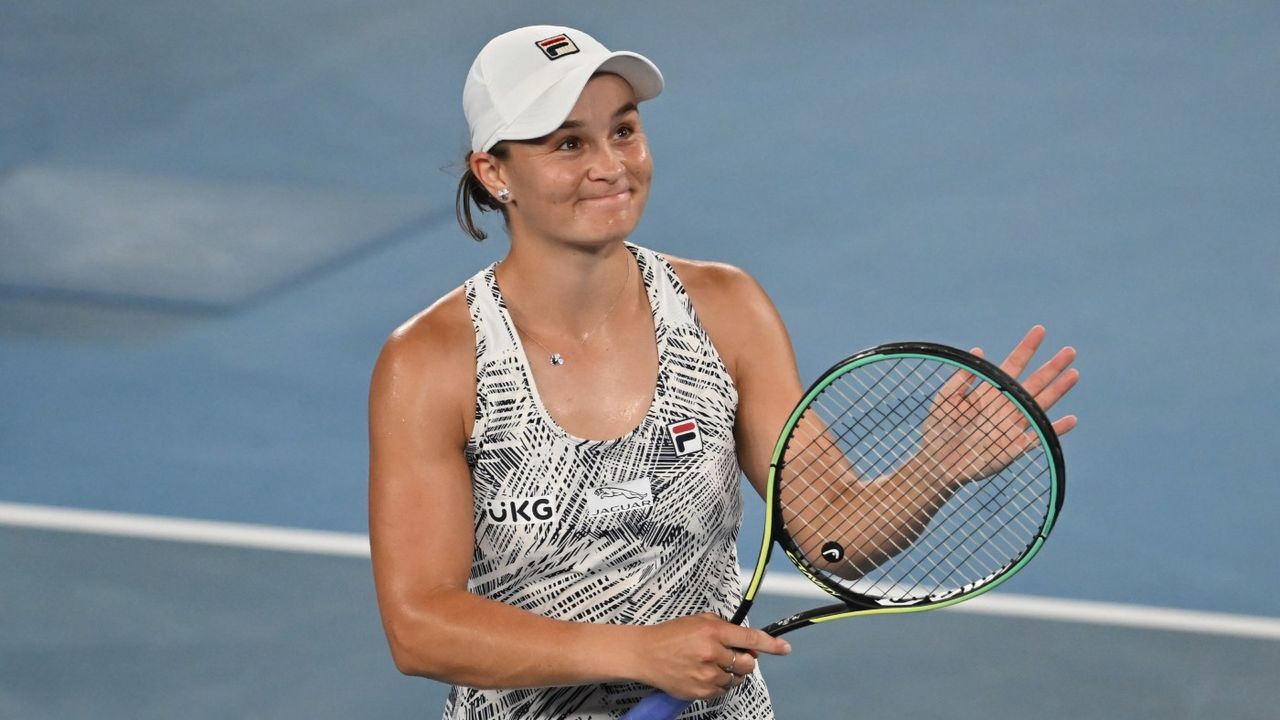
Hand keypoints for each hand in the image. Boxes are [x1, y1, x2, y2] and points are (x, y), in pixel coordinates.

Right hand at [630, 613, 789, 700]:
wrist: (644, 654)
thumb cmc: (670, 635)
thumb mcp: (698, 621)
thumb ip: (724, 628)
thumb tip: (746, 643)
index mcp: (712, 631)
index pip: (749, 638)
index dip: (771, 644)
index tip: (784, 648)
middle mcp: (711, 653)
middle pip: (747, 663)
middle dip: (744, 659)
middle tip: (732, 655)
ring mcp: (706, 675)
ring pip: (736, 679)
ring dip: (730, 672)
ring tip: (711, 664)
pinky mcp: (699, 691)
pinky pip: (722, 691)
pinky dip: (718, 684)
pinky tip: (704, 674)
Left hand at [919, 325, 1077, 486]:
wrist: (937, 462)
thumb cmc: (939, 429)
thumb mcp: (945, 399)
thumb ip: (961, 378)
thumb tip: (978, 351)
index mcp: (990, 391)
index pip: (1013, 365)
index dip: (1027, 348)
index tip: (1039, 330)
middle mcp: (1006, 405)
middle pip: (1034, 382)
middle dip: (1052, 367)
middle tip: (1069, 350)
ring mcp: (1013, 425)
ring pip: (1041, 404)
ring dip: (1058, 390)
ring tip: (1073, 373)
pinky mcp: (1016, 447)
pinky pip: (1039, 436)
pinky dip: (1056, 429)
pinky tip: (1071, 419)